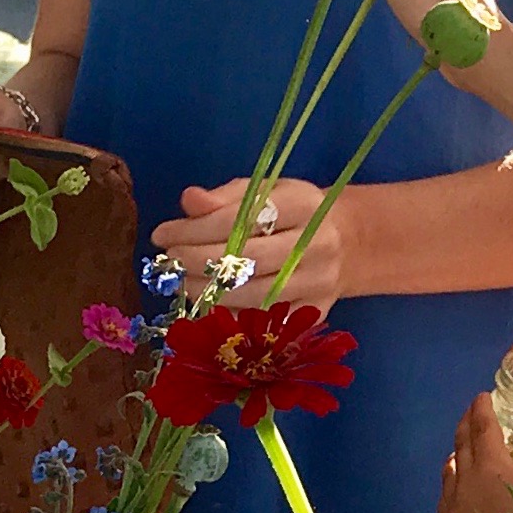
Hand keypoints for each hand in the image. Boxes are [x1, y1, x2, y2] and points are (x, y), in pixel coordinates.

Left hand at [152, 174, 346, 309]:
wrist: (349, 242)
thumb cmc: (296, 212)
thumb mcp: (266, 191)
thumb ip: (226, 197)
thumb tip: (189, 201)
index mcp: (303, 205)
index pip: (238, 220)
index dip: (193, 229)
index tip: (162, 235)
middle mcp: (316, 245)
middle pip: (245, 261)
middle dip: (195, 262)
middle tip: (169, 260)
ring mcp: (318, 283)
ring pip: (253, 295)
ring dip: (207, 292)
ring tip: (182, 282)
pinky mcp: (315, 312)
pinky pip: (265, 321)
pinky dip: (232, 315)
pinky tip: (210, 304)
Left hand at [433, 310, 512, 512]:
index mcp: (491, 465)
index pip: (482, 427)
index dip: (482, 409)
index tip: (483, 396)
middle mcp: (466, 481)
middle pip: (461, 444)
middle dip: (467, 425)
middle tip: (473, 412)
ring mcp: (455, 506)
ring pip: (450, 469)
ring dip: (458, 452)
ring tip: (465, 446)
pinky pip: (445, 494)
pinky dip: (451, 480)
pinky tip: (457, 484)